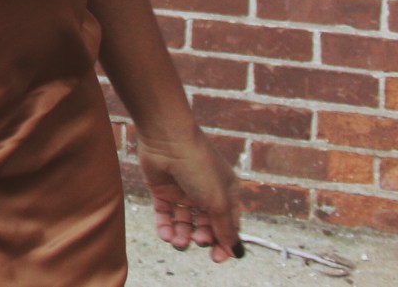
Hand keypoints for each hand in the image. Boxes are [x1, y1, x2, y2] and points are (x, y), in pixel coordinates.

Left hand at [136, 126, 242, 263]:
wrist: (167, 138)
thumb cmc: (198, 164)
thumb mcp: (217, 200)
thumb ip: (225, 227)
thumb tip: (235, 251)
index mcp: (226, 191)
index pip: (228, 224)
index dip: (224, 242)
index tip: (217, 258)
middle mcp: (205, 192)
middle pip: (206, 226)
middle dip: (202, 238)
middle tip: (198, 239)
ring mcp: (183, 191)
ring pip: (184, 224)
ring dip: (182, 237)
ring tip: (178, 241)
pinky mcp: (163, 190)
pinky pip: (165, 216)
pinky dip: (166, 228)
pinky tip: (167, 235)